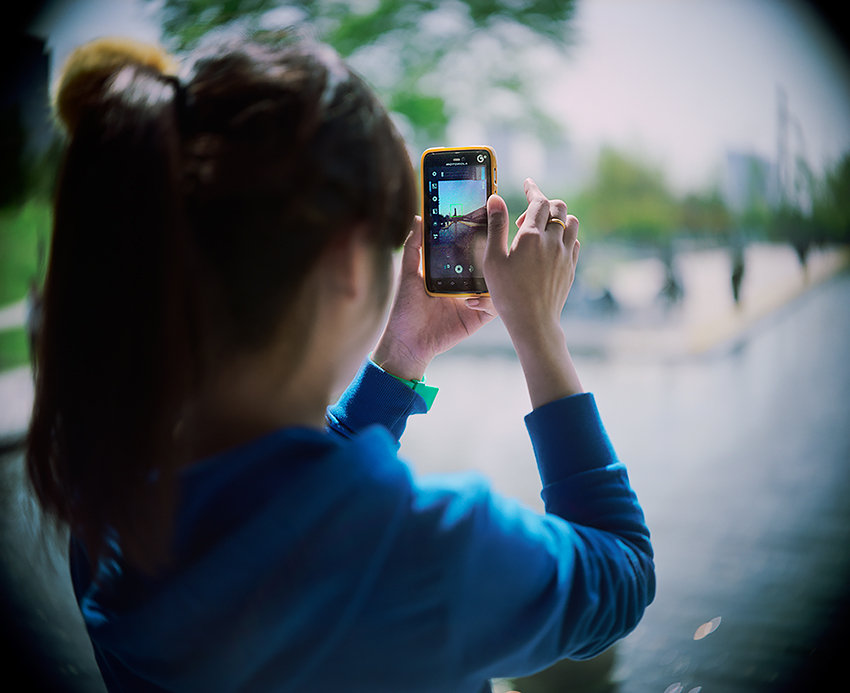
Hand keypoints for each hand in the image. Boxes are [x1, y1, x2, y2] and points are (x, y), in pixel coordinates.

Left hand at [372, 217, 497, 380]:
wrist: (407, 342)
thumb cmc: (405, 310)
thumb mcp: (408, 274)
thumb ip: (414, 247)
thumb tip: (418, 218)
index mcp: (451, 273)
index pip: (469, 252)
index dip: (478, 239)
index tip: (485, 221)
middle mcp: (465, 285)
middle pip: (486, 266)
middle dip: (493, 254)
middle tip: (496, 240)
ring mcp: (474, 301)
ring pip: (495, 284)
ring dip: (496, 276)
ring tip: (493, 266)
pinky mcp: (478, 318)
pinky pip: (494, 306)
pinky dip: (491, 300)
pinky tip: (477, 296)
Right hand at [484, 179, 582, 406]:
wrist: (533, 322)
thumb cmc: (507, 293)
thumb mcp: (493, 259)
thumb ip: (495, 226)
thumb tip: (496, 198)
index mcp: (531, 236)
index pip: (538, 201)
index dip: (533, 189)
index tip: (527, 182)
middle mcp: (552, 241)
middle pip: (559, 208)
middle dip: (545, 204)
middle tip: (526, 217)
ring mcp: (565, 255)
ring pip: (571, 223)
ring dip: (558, 219)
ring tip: (541, 230)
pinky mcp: (571, 268)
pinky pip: (574, 242)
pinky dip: (565, 237)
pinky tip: (552, 247)